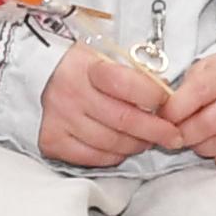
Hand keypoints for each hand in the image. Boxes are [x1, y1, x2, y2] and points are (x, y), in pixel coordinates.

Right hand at [40, 46, 183, 167]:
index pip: (126, 84)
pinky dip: (113, 156)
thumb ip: (135, 74)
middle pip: (124, 120)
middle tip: (173, 136)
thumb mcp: (108, 57)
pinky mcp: (52, 140)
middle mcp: (70, 93)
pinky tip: (121, 147)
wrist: (42, 74)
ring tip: (146, 140)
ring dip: (136, 145)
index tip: (169, 103)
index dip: (154, 96)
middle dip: (157, 131)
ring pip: (111, 143)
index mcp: (87, 67)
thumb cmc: (84, 67)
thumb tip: (167, 97)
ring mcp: (60, 119)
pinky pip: (93, 157)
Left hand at [161, 54, 215, 170]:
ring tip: (197, 139)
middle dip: (184, 134)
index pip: (198, 93)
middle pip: (208, 124)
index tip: (164, 117)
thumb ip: (183, 89)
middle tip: (176, 134)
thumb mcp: (204, 71)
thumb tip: (160, 115)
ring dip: (202, 147)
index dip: (175, 110)